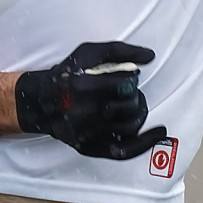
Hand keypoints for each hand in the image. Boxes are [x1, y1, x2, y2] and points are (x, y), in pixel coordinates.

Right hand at [15, 41, 168, 160]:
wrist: (43, 103)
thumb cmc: (68, 75)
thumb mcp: (88, 54)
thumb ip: (119, 51)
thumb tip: (150, 55)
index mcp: (84, 87)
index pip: (127, 84)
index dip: (131, 79)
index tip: (126, 78)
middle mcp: (86, 113)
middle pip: (131, 105)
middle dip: (134, 96)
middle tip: (128, 92)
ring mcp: (90, 134)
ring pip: (131, 125)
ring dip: (139, 113)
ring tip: (135, 105)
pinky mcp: (93, 148)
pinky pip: (126, 151)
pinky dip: (146, 142)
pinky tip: (160, 131)